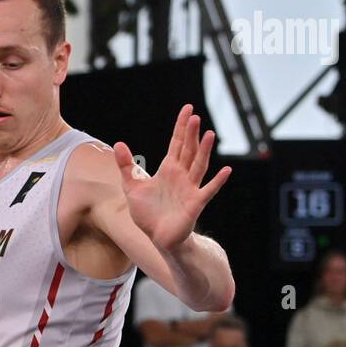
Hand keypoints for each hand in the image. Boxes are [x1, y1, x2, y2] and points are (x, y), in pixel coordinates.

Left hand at [113, 105, 231, 251]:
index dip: (182, 127)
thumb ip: (126, 166)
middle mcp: (182, 176)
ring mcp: (190, 189)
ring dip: (204, 151)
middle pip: (189, 150)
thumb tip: (118, 144)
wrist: (157, 237)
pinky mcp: (195, 204)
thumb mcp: (132, 188)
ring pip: (199, 166)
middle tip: (195, 116)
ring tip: (209, 134)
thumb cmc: (148, 214)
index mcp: (169, 169)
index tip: (188, 109)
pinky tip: (226, 171)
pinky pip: (208, 190)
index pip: (177, 143)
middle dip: (192, 134)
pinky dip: (217, 181)